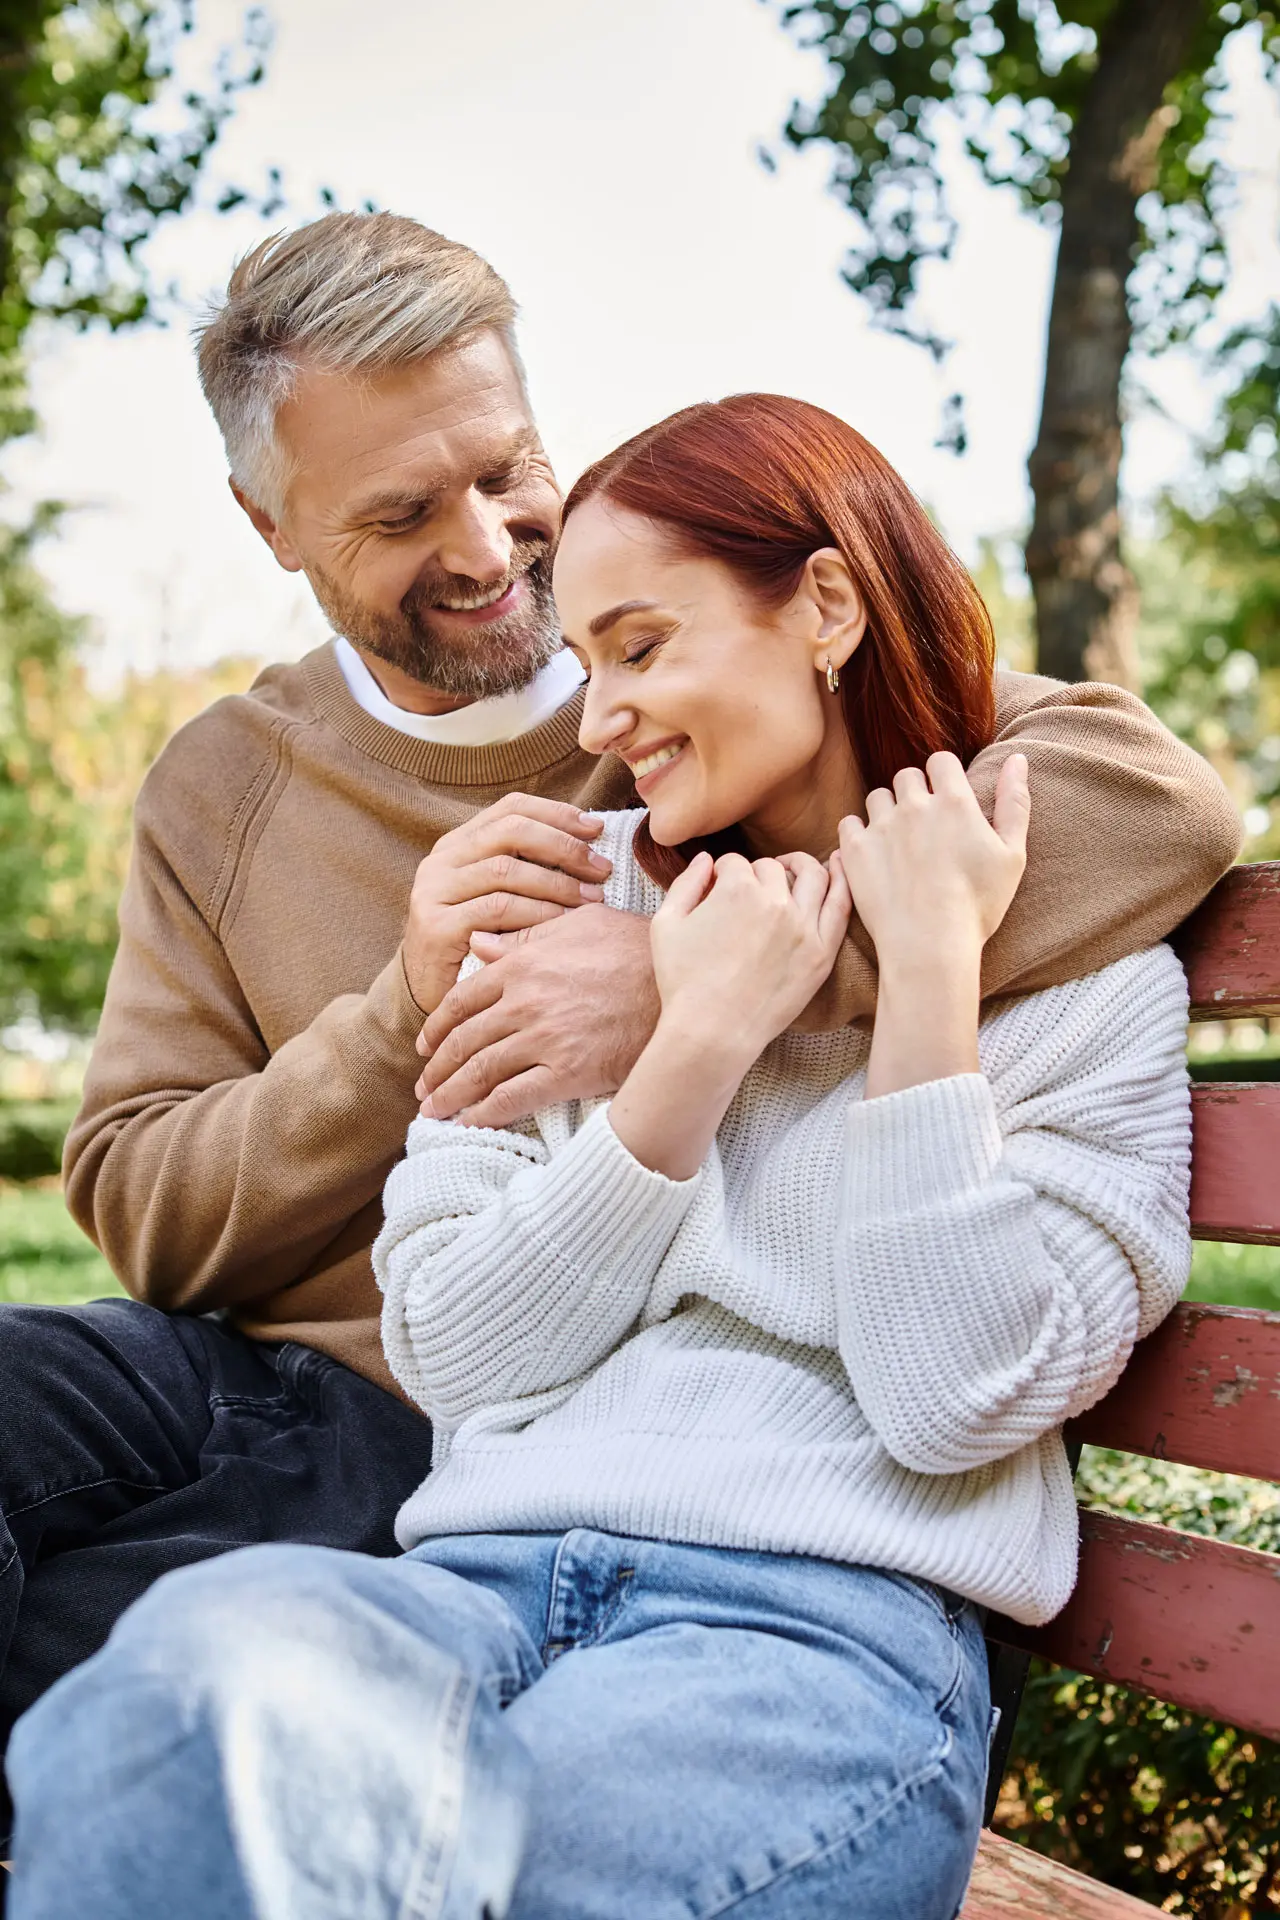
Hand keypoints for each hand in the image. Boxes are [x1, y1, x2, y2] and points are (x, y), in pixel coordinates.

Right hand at [401, 794, 611, 1015]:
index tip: (597, 829)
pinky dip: (536, 913)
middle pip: (510, 831)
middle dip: (563, 847)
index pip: (511, 808)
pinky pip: (496, 910)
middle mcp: (441, 860)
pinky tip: (563, 922)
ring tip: (591, 899)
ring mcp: (434, 891)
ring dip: (557, 884)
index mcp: (459, 844)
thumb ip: (529, 869)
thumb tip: (590, 846)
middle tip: (601, 869)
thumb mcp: (501, 898)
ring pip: (505, 870)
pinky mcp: (435, 926)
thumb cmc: (480, 944)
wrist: (431, 996)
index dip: (557, 813)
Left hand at [415, 905, 659, 1127]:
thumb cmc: (638, 949)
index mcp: (523, 966)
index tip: (426, 1045)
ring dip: (451, 1095)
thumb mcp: (580, 924)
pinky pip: (514, 1098)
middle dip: (436, 1068)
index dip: (437, 1027)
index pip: (462, 1001)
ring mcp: (544, 1040)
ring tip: (435, 1111)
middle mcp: (524, 1004)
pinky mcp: (568, 1072)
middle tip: (423, 1088)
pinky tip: (470, 1122)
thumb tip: (481, 945)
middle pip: (464, 1041)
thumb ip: (525, 937)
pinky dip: (486, 1112)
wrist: (685, 988)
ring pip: (481, 1072)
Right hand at [651, 849, 851, 1066]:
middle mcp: (774, 901)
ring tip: (793, 868)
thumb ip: (686, 883)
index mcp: (736, 888)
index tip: (720, 886)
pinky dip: (842, 882)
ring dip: (801, 865)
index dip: (723, 873)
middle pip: (772, 868)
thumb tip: (706, 859)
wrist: (712, 1032)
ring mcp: (803, 927)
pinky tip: (838, 869)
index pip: (734, 863)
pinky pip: (840, 908)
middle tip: (751, 887)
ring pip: (813, 876)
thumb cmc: (683, 982)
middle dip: (757, 872)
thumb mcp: (666, 924)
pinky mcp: (821, 953)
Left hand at [837, 752, 1029, 971]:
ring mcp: (881, 826)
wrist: (930, 943)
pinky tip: (871, 852)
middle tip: (922, 825)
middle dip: (914, 792)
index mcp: (954, 801)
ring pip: (877, 797)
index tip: (945, 798)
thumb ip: (1014, 801)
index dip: (943, 775)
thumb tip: (1018, 757)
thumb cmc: (978, 905)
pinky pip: (848, 823)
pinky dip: (857, 833)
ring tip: (897, 841)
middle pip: (906, 775)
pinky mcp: (855, 850)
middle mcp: (914, 805)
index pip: (940, 761)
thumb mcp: (1012, 854)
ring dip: (886, 811)